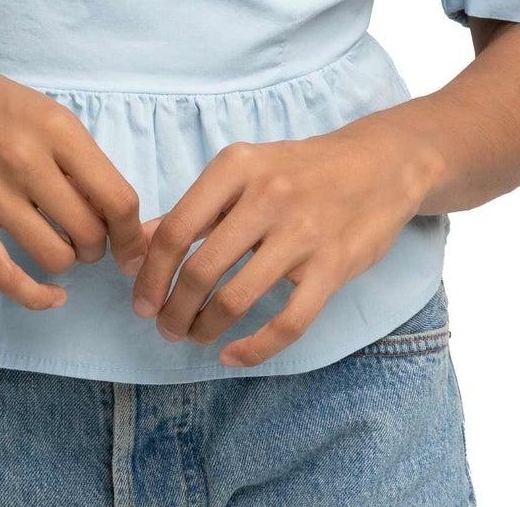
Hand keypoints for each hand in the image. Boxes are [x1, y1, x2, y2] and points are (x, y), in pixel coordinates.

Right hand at [0, 53, 151, 311]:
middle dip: (98, 246)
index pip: (117, 198)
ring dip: (67, 261)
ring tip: (60, 246)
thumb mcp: (41, 109)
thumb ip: (75, 154)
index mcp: (58, 129)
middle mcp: (29, 162)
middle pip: (90, 234)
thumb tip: (109, 206)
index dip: (132, 233)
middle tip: (87, 237)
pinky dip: (36, 296)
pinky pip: (5, 275)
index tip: (131, 245)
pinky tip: (51, 297)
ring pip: (55, 257)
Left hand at [129, 117, 441, 366]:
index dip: (151, 274)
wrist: (380, 163)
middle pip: (201, 270)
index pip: (176, 230)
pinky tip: (234, 355)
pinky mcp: (334, 266)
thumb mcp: (244, 171)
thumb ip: (196, 207)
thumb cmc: (300, 170)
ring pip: (236, 298)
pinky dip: (253, 349)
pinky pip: (287, 322)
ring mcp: (302, 233)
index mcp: (236, 166)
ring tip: (195, 337)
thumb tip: (139, 243)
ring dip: (205, 329)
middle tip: (166, 328)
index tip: (141, 302)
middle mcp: (266, 196)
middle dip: (173, 311)